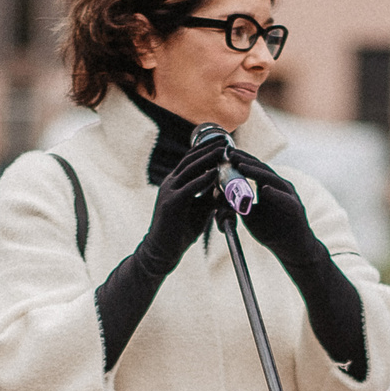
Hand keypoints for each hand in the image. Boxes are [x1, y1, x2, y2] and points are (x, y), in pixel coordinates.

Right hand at [143, 137, 234, 266]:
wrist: (162, 251)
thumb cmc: (180, 231)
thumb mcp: (200, 210)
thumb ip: (211, 198)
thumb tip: (227, 188)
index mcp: (176, 182)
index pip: (191, 160)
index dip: (206, 149)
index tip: (222, 141)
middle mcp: (171, 183)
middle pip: (191, 159)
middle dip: (208, 148)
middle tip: (224, 139)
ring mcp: (169, 192)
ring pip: (190, 170)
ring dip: (207, 159)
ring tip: (222, 150)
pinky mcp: (171, 204)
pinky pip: (189, 188)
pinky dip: (203, 179)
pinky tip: (215, 173)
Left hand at [224, 149, 326, 267]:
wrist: (293, 249)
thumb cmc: (272, 231)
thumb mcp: (249, 216)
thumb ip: (236, 205)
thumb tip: (217, 194)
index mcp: (269, 186)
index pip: (254, 168)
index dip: (240, 159)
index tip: (224, 153)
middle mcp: (280, 187)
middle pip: (262, 169)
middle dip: (245, 160)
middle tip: (230, 154)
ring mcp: (289, 196)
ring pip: (272, 180)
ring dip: (256, 172)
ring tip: (241, 166)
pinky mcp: (295, 209)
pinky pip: (284, 200)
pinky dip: (275, 194)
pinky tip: (264, 190)